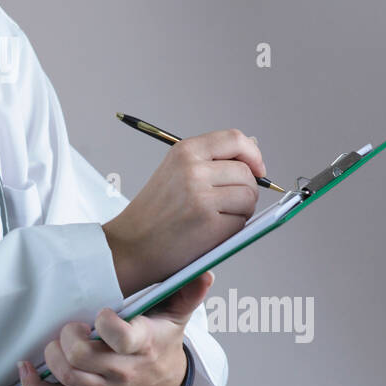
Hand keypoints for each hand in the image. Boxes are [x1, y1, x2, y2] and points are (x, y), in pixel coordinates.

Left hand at [17, 271, 213, 385]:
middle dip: (70, 336)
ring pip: (66, 375)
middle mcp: (120, 369)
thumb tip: (204, 272)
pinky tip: (25, 367)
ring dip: (52, 355)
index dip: (105, 323)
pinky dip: (33, 385)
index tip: (101, 311)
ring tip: (57, 340)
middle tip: (73, 324)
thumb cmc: (163, 344)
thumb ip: (188, 292)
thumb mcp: (178, 317)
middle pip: (82, 356)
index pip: (119, 337)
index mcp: (143, 345)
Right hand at [101, 129, 266, 294]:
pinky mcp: (210, 224)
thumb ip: (211, 159)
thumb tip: (254, 146)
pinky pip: (242, 222)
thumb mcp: (176, 171)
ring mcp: (202, 196)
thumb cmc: (155, 213)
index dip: (253, 154)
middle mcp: (193, 169)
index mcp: (185, 151)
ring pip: (249, 197)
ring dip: (241, 211)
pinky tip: (209, 233)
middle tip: (225, 205)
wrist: (129, 246)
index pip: (235, 139)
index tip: (257, 170)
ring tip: (215, 219)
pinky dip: (232, 231)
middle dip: (246, 190)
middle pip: (247, 172)